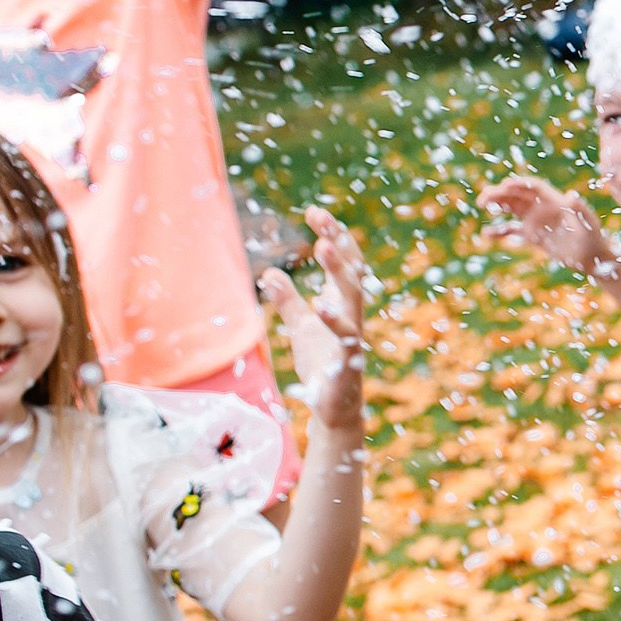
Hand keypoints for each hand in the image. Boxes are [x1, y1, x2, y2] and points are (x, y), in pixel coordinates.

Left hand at [260, 207, 365, 432]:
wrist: (334, 409)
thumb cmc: (322, 365)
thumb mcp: (300, 327)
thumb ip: (288, 300)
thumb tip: (268, 273)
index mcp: (343, 304)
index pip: (342, 263)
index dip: (332, 236)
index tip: (315, 211)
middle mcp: (353, 316)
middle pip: (351, 273)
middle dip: (338, 244)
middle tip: (322, 219)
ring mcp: (352, 337)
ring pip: (352, 297)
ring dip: (339, 272)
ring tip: (324, 248)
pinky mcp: (348, 362)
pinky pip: (345, 337)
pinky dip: (335, 321)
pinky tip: (321, 305)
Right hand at [480, 176, 618, 276]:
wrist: (594, 258)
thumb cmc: (594, 238)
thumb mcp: (588, 223)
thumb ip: (580, 209)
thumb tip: (572, 195)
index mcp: (555, 201)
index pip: (533, 187)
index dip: (519, 184)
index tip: (504, 186)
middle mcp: (543, 208)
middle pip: (518, 195)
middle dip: (501, 193)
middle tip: (484, 197)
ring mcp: (537, 221)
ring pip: (512, 208)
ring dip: (497, 204)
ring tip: (481, 204)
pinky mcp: (534, 236)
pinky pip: (513, 230)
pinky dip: (500, 230)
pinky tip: (486, 234)